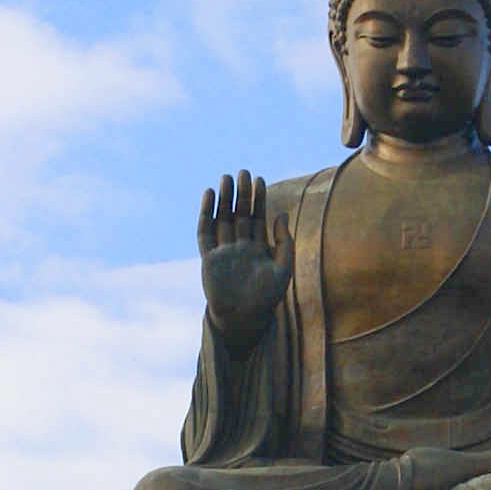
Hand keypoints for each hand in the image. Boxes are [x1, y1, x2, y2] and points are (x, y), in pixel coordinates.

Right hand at [197, 167, 287, 340]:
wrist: (244, 318)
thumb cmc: (266, 297)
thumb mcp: (283, 268)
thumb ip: (285, 242)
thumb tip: (282, 214)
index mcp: (257, 248)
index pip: (256, 217)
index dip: (258, 198)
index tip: (259, 179)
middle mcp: (239, 247)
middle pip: (239, 214)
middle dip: (241, 193)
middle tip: (243, 172)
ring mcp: (223, 251)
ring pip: (222, 218)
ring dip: (224, 199)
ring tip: (226, 177)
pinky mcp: (208, 258)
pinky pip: (205, 232)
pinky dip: (206, 213)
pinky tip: (209, 195)